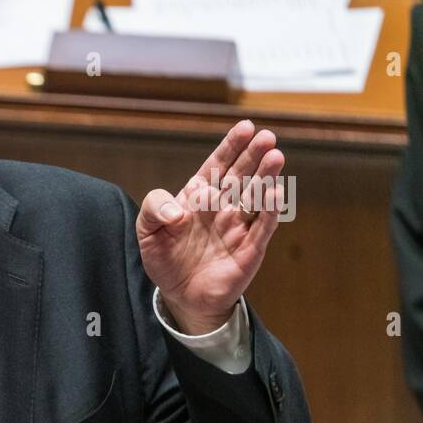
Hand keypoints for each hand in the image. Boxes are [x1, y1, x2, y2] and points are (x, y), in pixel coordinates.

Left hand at [137, 119, 285, 333]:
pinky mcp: (249, 249)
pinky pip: (262, 228)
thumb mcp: (147, 231)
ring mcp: (239, 227)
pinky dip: (268, 211)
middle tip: (267, 137)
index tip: (246, 127)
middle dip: (254, 156)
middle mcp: (224, 208)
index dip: (232, 147)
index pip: (218, 166)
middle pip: (242, 176)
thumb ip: (154, 208)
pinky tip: (274, 193)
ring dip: (266, 178)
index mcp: (200, 197)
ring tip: (275, 157)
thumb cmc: (165, 258)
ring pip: (255, 198)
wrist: (179, 295)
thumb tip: (178, 211)